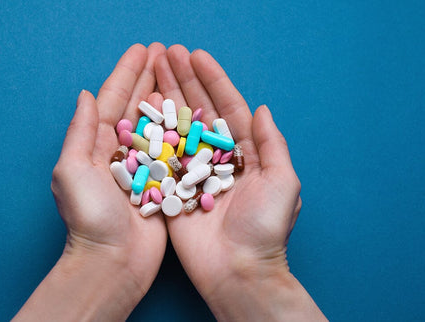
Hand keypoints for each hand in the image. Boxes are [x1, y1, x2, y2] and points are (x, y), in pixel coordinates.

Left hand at [14, 43, 167, 320]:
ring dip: (166, 96)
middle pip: (135, 106)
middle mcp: (118, 152)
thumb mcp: (72, 171)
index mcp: (94, 146)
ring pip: (155, 123)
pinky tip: (189, 110)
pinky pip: (171, 148)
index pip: (110, 101)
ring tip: (178, 72)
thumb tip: (84, 94)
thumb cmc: (89, 219)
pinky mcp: (161, 181)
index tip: (143, 50)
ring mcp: (141, 166)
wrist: (113, 261)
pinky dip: (179, 128)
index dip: (127, 74)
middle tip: (166, 53)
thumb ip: (79, 132)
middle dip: (149, 78)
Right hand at [155, 45, 325, 319]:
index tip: (196, 56)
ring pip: (177, 127)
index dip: (213, 81)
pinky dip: (151, 132)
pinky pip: (161, 155)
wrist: (237, 270)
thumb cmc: (265, 229)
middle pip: (198, 111)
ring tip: (153, 69)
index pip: (228, 108)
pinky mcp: (172, 188)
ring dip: (166, 98)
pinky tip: (142, 107)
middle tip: (167, 54)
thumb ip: (272, 144)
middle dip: (184, 81)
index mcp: (245, 153)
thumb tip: (262, 108)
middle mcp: (217, 157)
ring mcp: (192, 171)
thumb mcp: (283, 182)